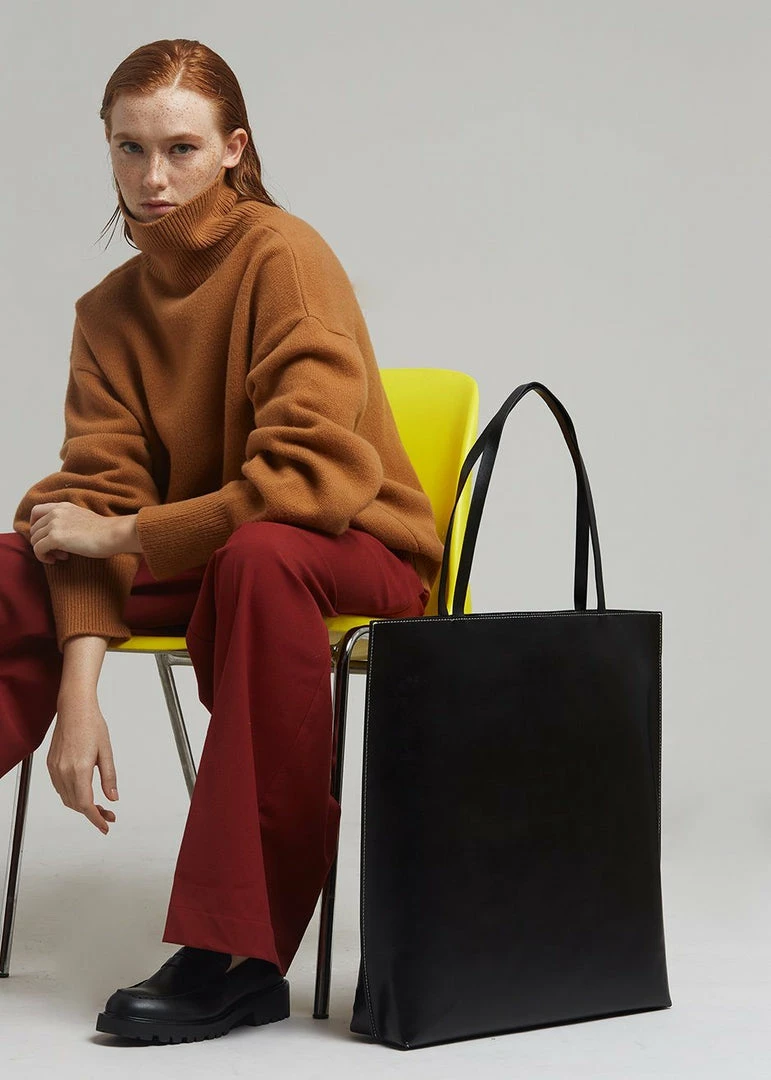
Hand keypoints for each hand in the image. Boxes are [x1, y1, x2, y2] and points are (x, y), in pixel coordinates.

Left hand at [29, 503, 130, 561]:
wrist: (113, 534)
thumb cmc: (104, 531)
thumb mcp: (82, 518)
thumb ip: (68, 520)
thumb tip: (58, 535)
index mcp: (63, 506)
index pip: (36, 511)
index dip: (36, 526)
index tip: (44, 537)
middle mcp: (56, 512)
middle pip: (34, 529)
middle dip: (42, 542)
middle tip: (57, 551)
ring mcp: (54, 524)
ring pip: (34, 540)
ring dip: (44, 551)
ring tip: (60, 556)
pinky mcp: (55, 537)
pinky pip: (38, 549)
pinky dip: (43, 557)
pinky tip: (55, 560)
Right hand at [47, 695, 118, 834]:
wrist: (75, 709)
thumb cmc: (92, 725)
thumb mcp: (107, 752)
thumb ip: (109, 777)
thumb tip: (113, 798)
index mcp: (80, 769)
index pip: (85, 804)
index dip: (96, 818)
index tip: (105, 826)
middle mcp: (64, 771)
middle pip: (76, 804)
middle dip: (92, 814)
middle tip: (109, 815)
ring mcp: (55, 768)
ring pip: (66, 798)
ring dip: (82, 806)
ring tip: (99, 806)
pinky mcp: (51, 764)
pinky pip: (60, 788)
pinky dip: (72, 796)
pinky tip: (84, 793)